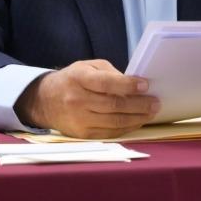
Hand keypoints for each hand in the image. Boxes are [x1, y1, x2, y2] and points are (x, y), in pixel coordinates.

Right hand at [14, 59, 159, 139]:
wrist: (45, 101)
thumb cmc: (72, 80)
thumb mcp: (87, 66)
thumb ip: (110, 73)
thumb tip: (133, 85)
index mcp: (79, 78)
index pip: (106, 83)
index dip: (128, 85)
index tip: (145, 85)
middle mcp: (77, 100)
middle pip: (114, 105)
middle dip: (139, 105)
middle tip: (155, 102)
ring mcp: (79, 119)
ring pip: (114, 122)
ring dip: (137, 118)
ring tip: (151, 112)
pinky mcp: (83, 134)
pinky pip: (110, 133)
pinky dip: (126, 128)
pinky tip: (137, 121)